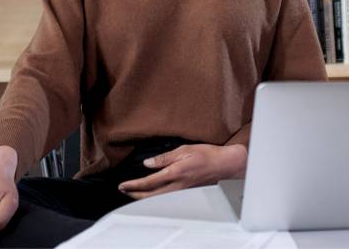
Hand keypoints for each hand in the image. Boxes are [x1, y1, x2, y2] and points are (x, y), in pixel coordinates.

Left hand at [117, 143, 246, 199]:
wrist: (225, 165)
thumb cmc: (207, 155)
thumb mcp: (185, 150)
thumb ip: (165, 158)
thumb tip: (148, 163)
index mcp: (175, 173)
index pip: (149, 182)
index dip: (134, 184)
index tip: (123, 185)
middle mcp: (177, 185)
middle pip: (150, 195)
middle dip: (134, 194)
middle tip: (123, 190)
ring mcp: (182, 191)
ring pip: (158, 198)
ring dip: (143, 196)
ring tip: (133, 193)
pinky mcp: (186, 192)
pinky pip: (166, 197)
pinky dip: (154, 196)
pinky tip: (151, 193)